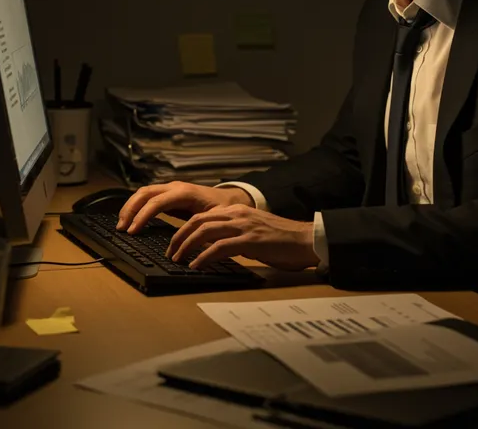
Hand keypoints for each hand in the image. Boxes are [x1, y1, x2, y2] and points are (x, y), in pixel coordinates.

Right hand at [116, 182, 251, 232]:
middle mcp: (175, 187)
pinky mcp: (167, 194)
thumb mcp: (215, 218)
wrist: (228, 198)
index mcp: (185, 193)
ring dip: (130, 207)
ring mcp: (170, 188)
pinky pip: (147, 196)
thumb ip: (201, 227)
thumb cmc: (222, 209)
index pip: (157, 202)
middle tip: (121, 229)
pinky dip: (136, 206)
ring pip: (143, 192)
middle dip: (130, 210)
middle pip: (145, 193)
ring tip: (121, 225)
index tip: (132, 231)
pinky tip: (131, 219)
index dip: (142, 216)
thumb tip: (188, 242)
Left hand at [168, 205, 318, 270]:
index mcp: (238, 210)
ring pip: (204, 231)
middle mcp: (238, 214)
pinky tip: (196, 266)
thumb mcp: (253, 231)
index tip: (175, 242)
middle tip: (171, 252)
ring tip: (178, 259)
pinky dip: (204, 257)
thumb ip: (235, 234)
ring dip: (186, 246)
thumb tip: (214, 247)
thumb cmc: (282, 240)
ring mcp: (244, 226)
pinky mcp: (250, 241)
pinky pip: (219, 247)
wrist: (306, 239)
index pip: (203, 215)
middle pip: (198, 221)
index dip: (184, 228)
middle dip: (179, 236)